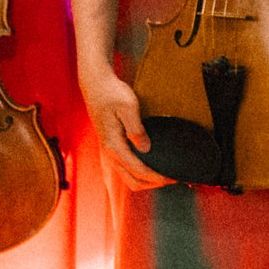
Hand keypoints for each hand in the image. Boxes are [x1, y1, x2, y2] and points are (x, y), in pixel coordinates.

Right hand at [79, 67, 166, 189]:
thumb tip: (146, 149)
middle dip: (152, 183)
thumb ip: (137, 129)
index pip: (138, 170)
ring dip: (146, 180)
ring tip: (165, 175)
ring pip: (128, 177)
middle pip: (132, 181)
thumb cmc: (112, 93)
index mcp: (113, 145)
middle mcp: (109, 152)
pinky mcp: (112, 147)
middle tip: (173, 179)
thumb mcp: (128, 107)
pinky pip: (126, 168)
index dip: (156, 177)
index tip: (172, 178)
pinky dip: (139, 172)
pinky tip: (151, 164)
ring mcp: (109, 151)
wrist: (96, 85)